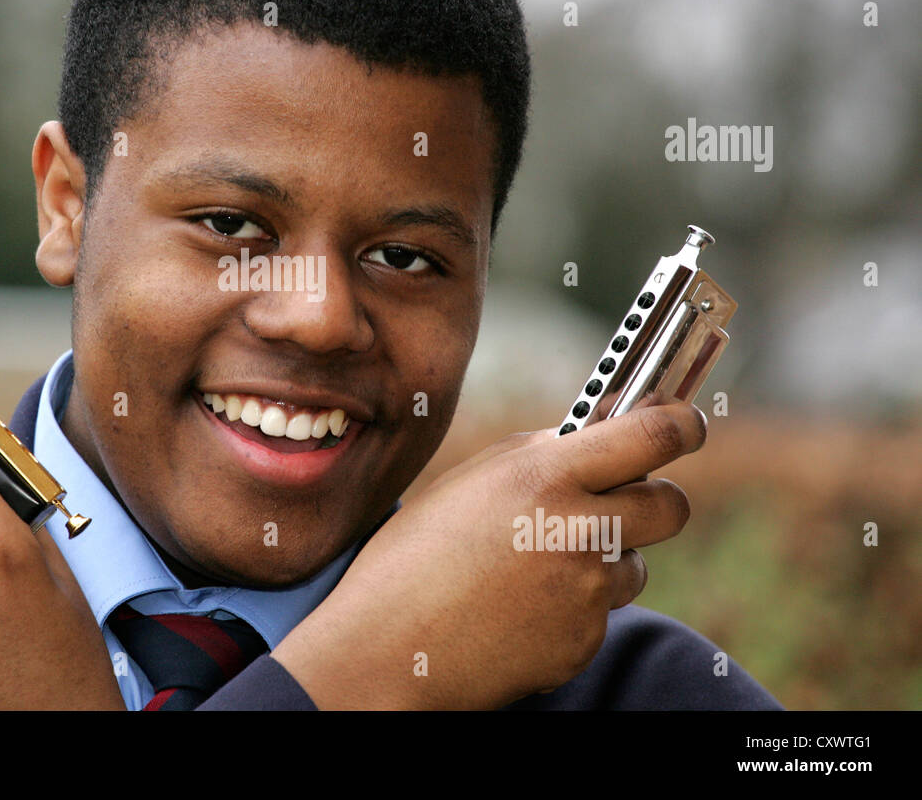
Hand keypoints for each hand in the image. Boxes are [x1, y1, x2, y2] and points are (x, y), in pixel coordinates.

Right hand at [270, 402, 703, 708]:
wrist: (386, 649)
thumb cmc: (414, 557)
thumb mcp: (472, 482)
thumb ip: (540, 459)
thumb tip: (596, 439)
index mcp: (543, 475)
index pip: (652, 434)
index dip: (682, 424)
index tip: (687, 423)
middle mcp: (577, 528)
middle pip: (670, 505)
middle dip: (656, 500)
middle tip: (626, 502)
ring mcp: (586, 591)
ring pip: (633, 563)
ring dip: (603, 561)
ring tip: (533, 569)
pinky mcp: (585, 642)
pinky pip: (600, 613)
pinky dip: (573, 609)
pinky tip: (519, 609)